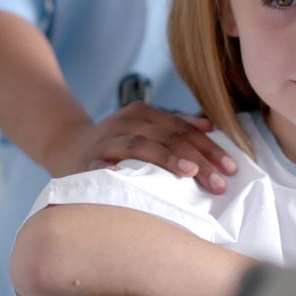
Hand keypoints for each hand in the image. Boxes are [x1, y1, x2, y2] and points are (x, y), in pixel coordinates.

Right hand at [42, 101, 236, 193]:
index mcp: (141, 113)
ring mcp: (106, 141)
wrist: (65, 146)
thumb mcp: (143, 128)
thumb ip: (174, 126)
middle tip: (219, 182)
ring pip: (141, 146)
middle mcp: (125, 122)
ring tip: (189, 172)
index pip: (182, 128)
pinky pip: (103, 165)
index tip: (230, 168)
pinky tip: (129, 179)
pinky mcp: (88, 160)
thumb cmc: (115, 143)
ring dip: (167, 158)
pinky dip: (115, 170)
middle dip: (197, 158)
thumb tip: (211, 126)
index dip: (208, 147)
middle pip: (168, 137)